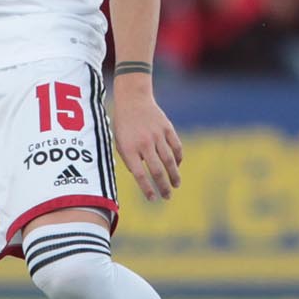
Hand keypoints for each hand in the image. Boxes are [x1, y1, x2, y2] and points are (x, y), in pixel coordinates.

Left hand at [107, 85, 183, 200]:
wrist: (133, 99)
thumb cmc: (124, 124)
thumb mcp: (119, 142)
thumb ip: (128, 160)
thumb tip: (140, 176)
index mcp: (129, 148)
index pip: (140, 174)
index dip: (147, 189)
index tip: (153, 199)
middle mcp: (144, 143)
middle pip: (157, 170)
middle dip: (163, 187)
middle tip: (167, 197)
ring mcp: (157, 135)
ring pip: (169, 160)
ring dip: (174, 176)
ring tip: (176, 185)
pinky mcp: (167, 128)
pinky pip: (176, 147)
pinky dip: (178, 158)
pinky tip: (177, 166)